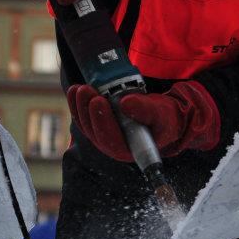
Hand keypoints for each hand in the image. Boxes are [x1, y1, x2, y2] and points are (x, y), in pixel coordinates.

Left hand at [67, 82, 220, 160]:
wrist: (163, 116)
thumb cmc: (165, 118)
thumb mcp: (160, 113)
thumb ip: (145, 109)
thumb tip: (125, 103)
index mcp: (130, 150)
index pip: (111, 139)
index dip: (102, 121)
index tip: (99, 100)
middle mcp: (114, 147)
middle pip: (95, 131)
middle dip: (87, 109)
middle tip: (85, 90)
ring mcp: (105, 137)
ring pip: (87, 124)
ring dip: (80, 106)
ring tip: (78, 88)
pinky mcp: (100, 127)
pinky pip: (85, 118)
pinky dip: (78, 105)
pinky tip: (74, 91)